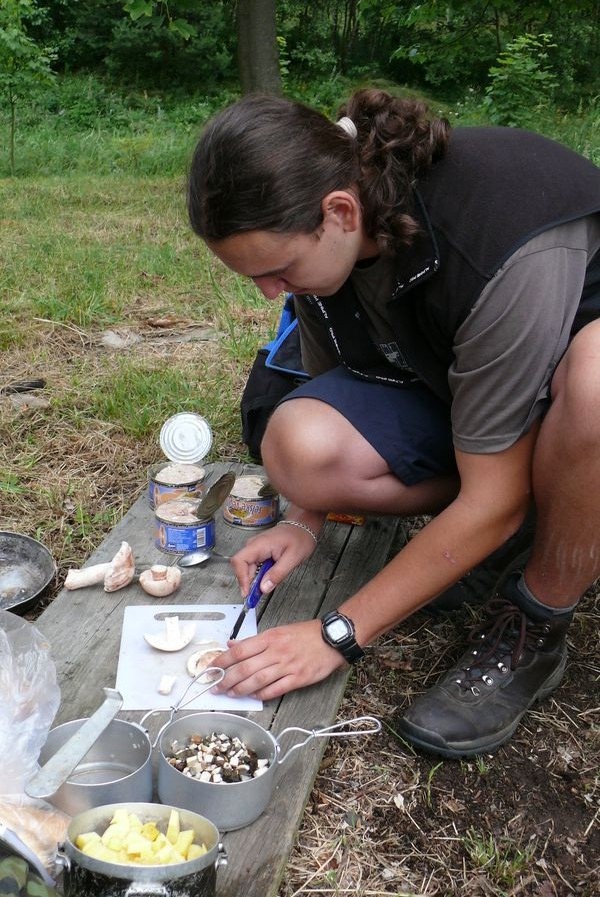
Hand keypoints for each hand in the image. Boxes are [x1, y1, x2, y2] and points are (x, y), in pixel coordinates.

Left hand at [212, 619, 344, 700]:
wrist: (331, 639)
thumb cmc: (305, 634)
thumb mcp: (278, 631)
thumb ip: (254, 641)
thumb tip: (232, 645)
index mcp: (269, 638)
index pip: (240, 651)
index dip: (222, 661)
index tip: (211, 668)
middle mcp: (276, 652)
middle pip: (245, 668)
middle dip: (227, 679)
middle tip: (215, 687)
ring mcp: (287, 666)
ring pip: (257, 681)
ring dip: (240, 689)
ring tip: (230, 694)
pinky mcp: (298, 679)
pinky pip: (275, 689)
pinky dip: (262, 694)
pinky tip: (253, 696)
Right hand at [230, 523, 316, 596]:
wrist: (303, 526)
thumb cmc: (299, 538)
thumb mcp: (293, 558)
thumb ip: (277, 574)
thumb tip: (264, 588)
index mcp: (260, 544)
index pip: (239, 561)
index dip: (241, 578)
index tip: (247, 592)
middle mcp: (253, 545)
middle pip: (241, 566)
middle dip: (247, 582)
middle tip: (256, 596)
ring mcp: (255, 547)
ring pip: (246, 567)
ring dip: (252, 579)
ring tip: (264, 587)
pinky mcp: (259, 551)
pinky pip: (253, 565)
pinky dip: (257, 575)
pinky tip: (266, 579)